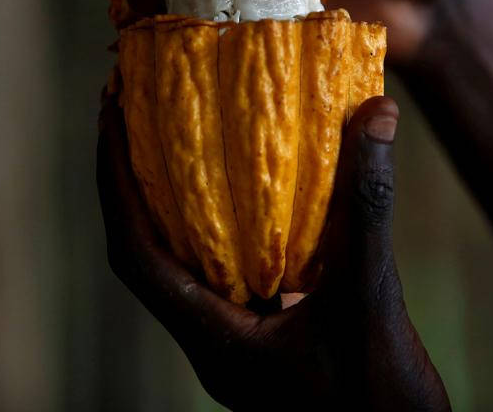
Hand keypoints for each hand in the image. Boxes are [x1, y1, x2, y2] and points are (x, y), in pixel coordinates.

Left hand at [98, 93, 449, 411]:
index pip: (134, 253)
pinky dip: (221, 228)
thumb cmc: (383, 396)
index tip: (110, 115)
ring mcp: (236, 343)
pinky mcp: (263, 339)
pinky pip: (224, 273)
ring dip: (171, 204)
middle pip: (145, 253)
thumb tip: (374, 113)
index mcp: (214, 339)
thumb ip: (366, 206)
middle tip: (131, 110)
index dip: (113, 181)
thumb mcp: (373, 293)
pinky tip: (248, 196)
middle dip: (129, 181)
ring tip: (175, 138)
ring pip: (183, 264)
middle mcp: (212, 341)